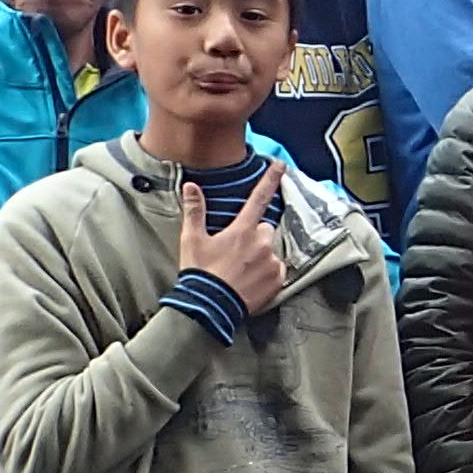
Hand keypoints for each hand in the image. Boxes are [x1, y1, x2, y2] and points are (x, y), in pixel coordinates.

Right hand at [177, 161, 293, 318]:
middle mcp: (261, 243)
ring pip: (270, 250)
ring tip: (241, 271)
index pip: (259, 198)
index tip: (281, 165)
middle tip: (235, 252)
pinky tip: (251, 281)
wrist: (210, 308)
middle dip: (254, 236)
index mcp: (242, 230)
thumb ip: (195, 211)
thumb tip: (191, 186)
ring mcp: (272, 261)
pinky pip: (277, 269)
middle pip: (264, 229)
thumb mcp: (192, 240)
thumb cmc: (200, 272)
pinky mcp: (278, 280)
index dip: (270, 179)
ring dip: (260, 256)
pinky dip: (267, 273)